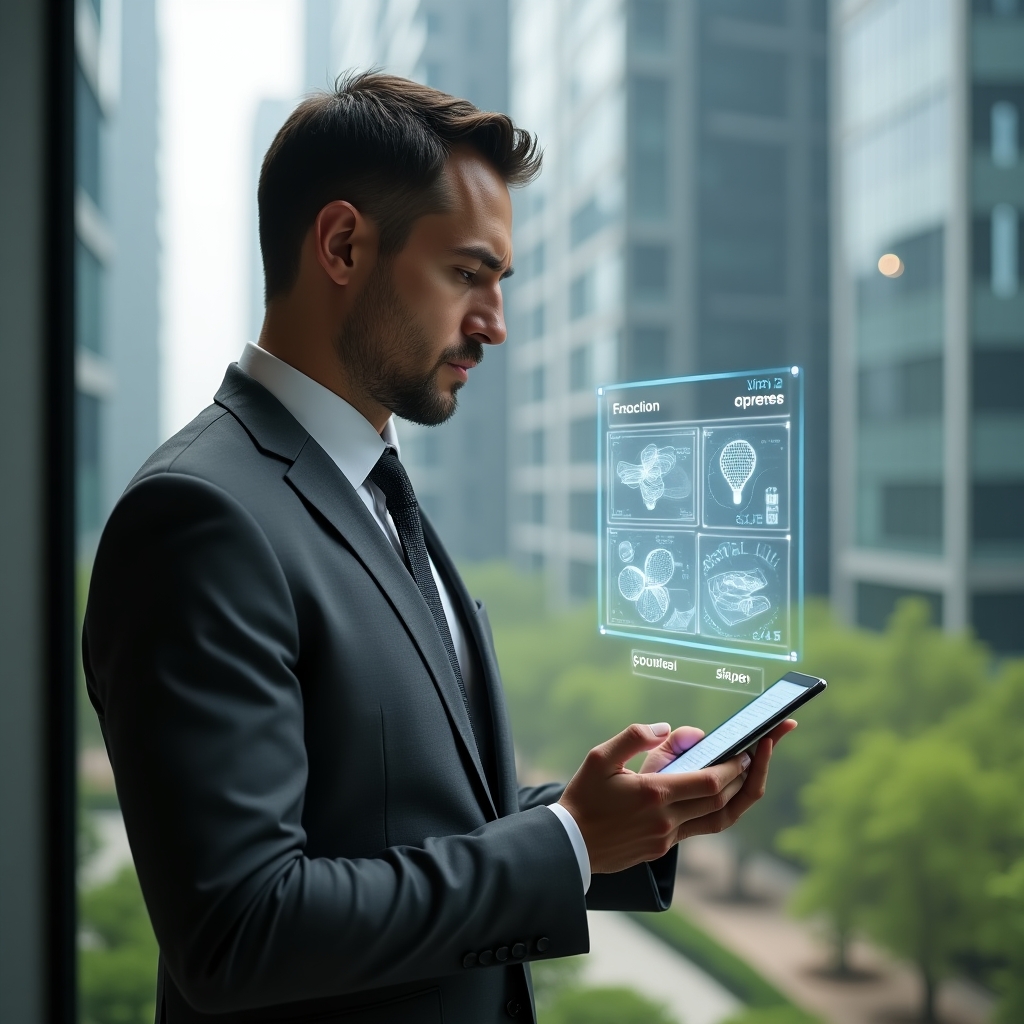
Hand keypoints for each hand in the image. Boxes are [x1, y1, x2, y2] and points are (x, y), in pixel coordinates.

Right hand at [558, 719, 796, 874]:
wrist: (568, 845)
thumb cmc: (583, 797)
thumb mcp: (600, 757)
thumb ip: (635, 737)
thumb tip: (667, 728)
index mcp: (653, 794)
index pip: (710, 782)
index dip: (735, 766)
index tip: (751, 749)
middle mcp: (666, 820)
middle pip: (723, 802)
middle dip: (749, 775)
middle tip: (763, 751)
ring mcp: (666, 839)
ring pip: (718, 820)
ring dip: (740, 797)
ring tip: (752, 772)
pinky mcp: (662, 849)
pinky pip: (699, 827)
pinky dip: (713, 807)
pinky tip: (717, 789)